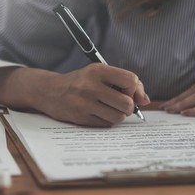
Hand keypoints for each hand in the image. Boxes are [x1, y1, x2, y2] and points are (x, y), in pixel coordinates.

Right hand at [0, 64, 149, 126]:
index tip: (130, 93)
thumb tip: (146, 100)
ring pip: (118, 117)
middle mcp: (90, 86)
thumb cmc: (81, 82)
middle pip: (127, 103)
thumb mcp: (100, 74)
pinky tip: (98, 113)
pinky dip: (107, 121)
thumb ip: (125, 83)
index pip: (131, 80)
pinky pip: (106, 124)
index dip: (135, 89)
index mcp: (98, 70)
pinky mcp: (80, 117)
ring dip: (118, 115)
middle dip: (129, 107)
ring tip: (109, 109)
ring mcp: (84, 103)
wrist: (49, 91)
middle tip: (120, 104)